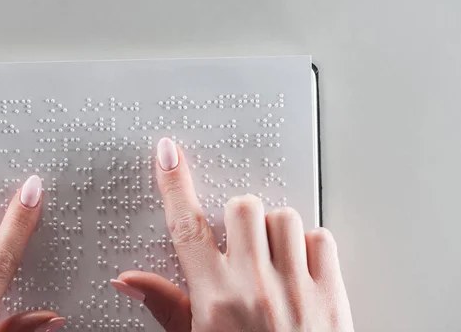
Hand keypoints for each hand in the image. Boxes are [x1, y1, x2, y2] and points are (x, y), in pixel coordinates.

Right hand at [111, 138, 354, 331]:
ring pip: (283, 216)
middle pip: (242, 207)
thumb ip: (165, 305)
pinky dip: (310, 245)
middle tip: (241, 243)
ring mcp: (296, 288)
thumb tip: (129, 281)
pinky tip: (299, 266)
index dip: (174, 184)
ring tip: (271, 258)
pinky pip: (320, 238)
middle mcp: (254, 287)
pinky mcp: (331, 293)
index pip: (186, 227)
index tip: (168, 155)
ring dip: (274, 229)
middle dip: (239, 217)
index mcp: (214, 299)